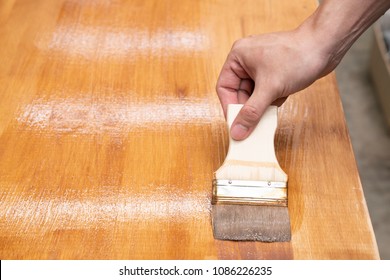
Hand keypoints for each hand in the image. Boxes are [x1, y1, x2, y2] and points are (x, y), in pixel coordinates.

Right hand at [216, 29, 333, 139]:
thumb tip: (237, 131)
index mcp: (238, 57)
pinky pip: (265, 93)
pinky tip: (281, 97)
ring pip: (253, 95)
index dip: (229, 107)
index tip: (235, 124)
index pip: (224, 87)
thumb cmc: (297, 57)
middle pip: (238, 93)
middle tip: (252, 124)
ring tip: (272, 107)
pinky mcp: (273, 73)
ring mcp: (260, 67)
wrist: (326, 46)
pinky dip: (271, 100)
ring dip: (262, 105)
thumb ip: (251, 112)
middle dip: (248, 107)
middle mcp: (246, 61)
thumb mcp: (270, 88)